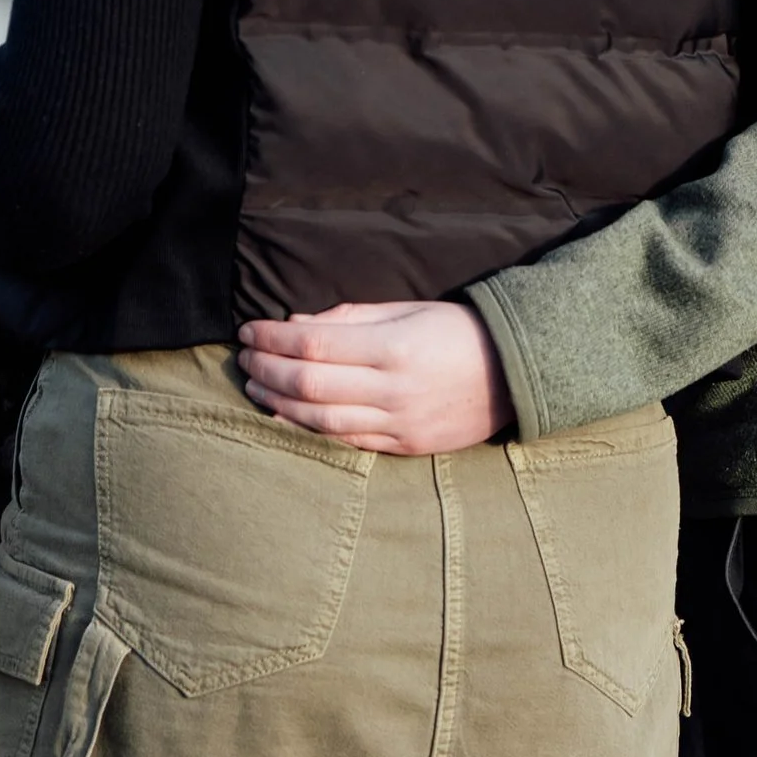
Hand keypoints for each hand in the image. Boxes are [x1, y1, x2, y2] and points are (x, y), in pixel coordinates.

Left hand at [238, 300, 511, 454]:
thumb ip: (351, 317)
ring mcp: (398, 424)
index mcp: (395, 347)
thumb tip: (296, 323)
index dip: (275, 338)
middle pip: (310, 383)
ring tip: (254, 385)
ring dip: (279, 402)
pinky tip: (285, 416)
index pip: (316, 343)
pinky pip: (346, 442)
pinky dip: (308, 430)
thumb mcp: (409, 309)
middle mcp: (393, 389)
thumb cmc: (458, 330)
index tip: (249, 329)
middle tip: (243, 356)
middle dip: (269, 368)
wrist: (514, 374)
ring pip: (321, 420)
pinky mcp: (403, 447)